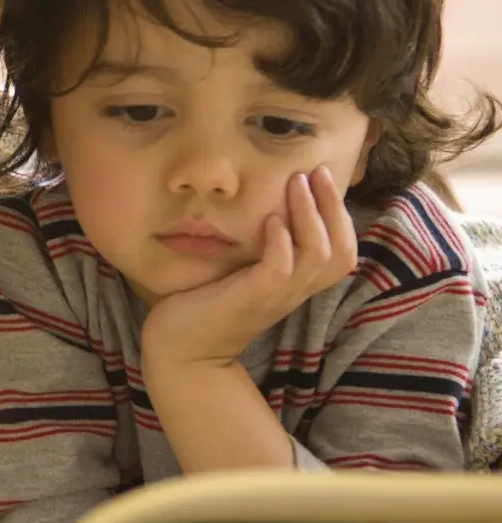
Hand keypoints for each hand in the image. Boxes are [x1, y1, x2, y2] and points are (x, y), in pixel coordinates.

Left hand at [141, 166, 357, 370]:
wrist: (181, 352)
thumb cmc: (206, 306)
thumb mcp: (241, 273)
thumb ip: (257, 250)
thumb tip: (261, 209)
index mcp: (295, 284)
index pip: (342, 252)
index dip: (341, 216)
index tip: (323, 178)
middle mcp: (293, 291)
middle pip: (342, 252)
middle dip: (335, 208)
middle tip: (320, 171)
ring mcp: (274, 296)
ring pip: (317, 256)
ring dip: (310, 215)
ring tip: (297, 183)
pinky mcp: (250, 298)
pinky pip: (280, 269)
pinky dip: (280, 242)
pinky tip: (270, 220)